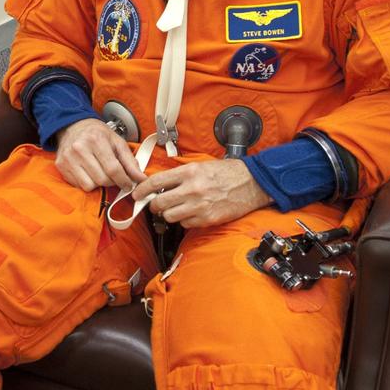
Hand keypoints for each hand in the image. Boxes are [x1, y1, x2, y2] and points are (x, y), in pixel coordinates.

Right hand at [55, 118, 143, 191]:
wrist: (73, 127)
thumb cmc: (97, 134)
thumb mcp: (117, 142)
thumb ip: (130, 162)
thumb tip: (141, 178)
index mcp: (96, 140)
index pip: (113, 169)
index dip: (124, 181)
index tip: (128, 184)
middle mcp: (80, 148)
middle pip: (102, 179)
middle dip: (112, 182)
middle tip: (114, 176)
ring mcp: (68, 158)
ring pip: (90, 185)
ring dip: (99, 184)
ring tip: (100, 173)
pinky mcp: (61, 166)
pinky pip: (78, 185)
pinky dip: (87, 183)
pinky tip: (89, 173)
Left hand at [132, 159, 271, 227]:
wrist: (252, 183)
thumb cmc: (228, 173)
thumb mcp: (201, 166)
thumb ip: (180, 175)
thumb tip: (160, 184)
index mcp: (189, 172)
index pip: (156, 182)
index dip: (142, 190)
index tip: (137, 194)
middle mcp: (192, 189)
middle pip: (159, 203)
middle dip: (155, 205)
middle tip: (157, 204)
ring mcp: (199, 206)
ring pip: (169, 216)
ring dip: (170, 214)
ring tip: (177, 208)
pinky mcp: (207, 219)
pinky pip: (185, 224)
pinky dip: (185, 220)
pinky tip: (192, 213)